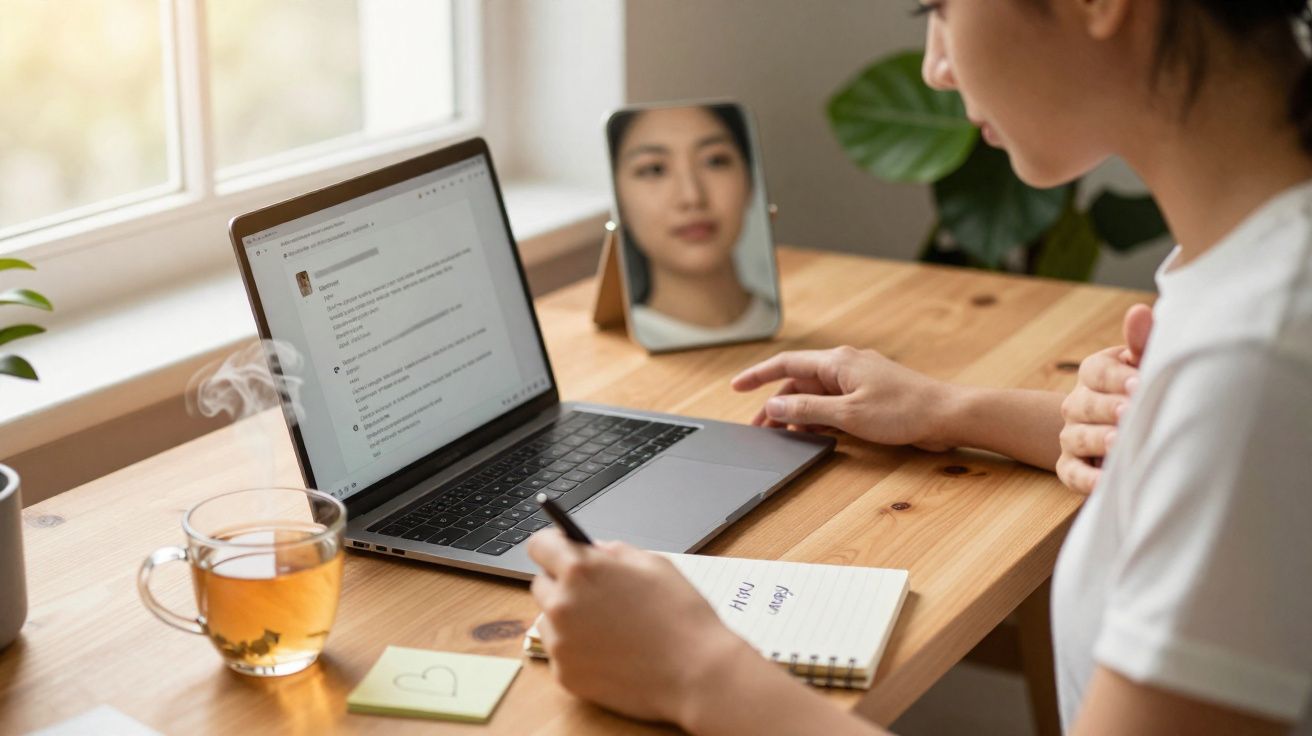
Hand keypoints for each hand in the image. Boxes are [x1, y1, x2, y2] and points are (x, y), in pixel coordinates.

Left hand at [527, 530, 748, 724]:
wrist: (697, 672)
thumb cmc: (681, 615)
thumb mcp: (653, 564)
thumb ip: (614, 552)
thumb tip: (592, 550)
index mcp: (581, 570)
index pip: (539, 545)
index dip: (552, 545)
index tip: (561, 550)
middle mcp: (561, 605)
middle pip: (540, 583)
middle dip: (562, 583)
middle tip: (595, 593)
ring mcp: (560, 643)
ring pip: (548, 620)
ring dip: (567, 618)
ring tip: (608, 627)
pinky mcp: (565, 675)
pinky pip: (561, 653)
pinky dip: (577, 650)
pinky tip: (610, 651)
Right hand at [730, 346, 954, 451]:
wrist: (948, 415)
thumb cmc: (904, 410)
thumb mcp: (847, 414)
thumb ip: (807, 410)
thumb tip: (774, 407)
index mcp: (837, 362)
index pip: (786, 364)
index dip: (757, 376)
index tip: (735, 387)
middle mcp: (845, 366)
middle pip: (799, 384)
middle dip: (776, 406)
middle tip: (759, 430)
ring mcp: (859, 380)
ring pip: (816, 396)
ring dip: (798, 415)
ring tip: (783, 438)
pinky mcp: (870, 396)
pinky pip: (834, 404)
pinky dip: (820, 419)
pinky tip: (814, 435)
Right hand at [1056, 304, 1152, 492]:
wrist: (1124, 427)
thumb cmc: (1143, 389)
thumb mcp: (1144, 364)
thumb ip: (1143, 340)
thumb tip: (1140, 311)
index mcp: (1094, 374)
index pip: (1095, 371)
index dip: (1116, 377)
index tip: (1141, 383)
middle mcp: (1077, 404)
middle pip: (1082, 403)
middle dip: (1106, 408)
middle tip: (1130, 412)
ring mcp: (1072, 436)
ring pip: (1075, 436)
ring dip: (1096, 439)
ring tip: (1118, 443)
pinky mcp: (1071, 466)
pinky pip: (1071, 473)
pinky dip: (1086, 479)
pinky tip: (1105, 482)